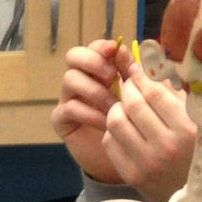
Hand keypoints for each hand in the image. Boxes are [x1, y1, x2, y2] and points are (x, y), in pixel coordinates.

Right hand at [52, 38, 128, 182]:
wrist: (125, 155)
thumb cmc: (135, 122)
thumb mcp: (140, 97)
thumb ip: (136, 75)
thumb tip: (134, 49)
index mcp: (101, 69)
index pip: (95, 47)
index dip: (102, 46)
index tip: (116, 50)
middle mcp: (82, 79)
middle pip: (74, 56)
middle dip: (93, 62)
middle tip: (112, 76)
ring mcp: (69, 98)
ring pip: (70, 79)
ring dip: (95, 90)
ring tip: (115, 107)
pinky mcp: (62, 119)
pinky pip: (68, 107)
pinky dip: (89, 113)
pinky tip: (106, 123)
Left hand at [103, 58, 197, 201]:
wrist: (196, 192)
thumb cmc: (198, 147)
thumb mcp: (197, 119)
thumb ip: (176, 92)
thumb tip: (152, 61)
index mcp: (188, 130)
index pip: (153, 93)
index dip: (141, 77)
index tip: (136, 69)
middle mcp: (167, 147)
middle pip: (132, 105)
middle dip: (127, 89)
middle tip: (128, 85)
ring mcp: (147, 164)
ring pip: (116, 122)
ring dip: (117, 108)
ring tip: (125, 106)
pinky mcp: (132, 176)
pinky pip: (110, 142)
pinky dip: (113, 130)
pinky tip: (124, 128)